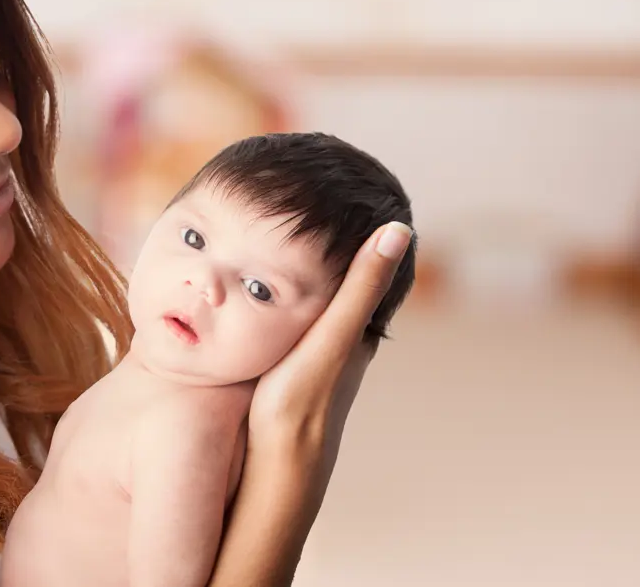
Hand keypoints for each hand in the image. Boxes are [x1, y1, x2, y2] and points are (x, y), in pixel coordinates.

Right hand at [248, 222, 412, 482]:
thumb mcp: (331, 339)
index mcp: (357, 330)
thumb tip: (401, 229)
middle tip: (312, 200)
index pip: (369, 268)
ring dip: (305, 271)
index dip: (362, 231)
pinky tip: (265, 291)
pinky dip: (286, 295)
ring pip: (315, 302)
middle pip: (342, 283)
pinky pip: (292, 319)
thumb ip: (359, 288)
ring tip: (285, 232)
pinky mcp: (287, 370)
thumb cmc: (300, 405)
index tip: (357, 192)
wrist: (275, 472)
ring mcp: (314, 358)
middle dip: (332, 246)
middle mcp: (341, 342)